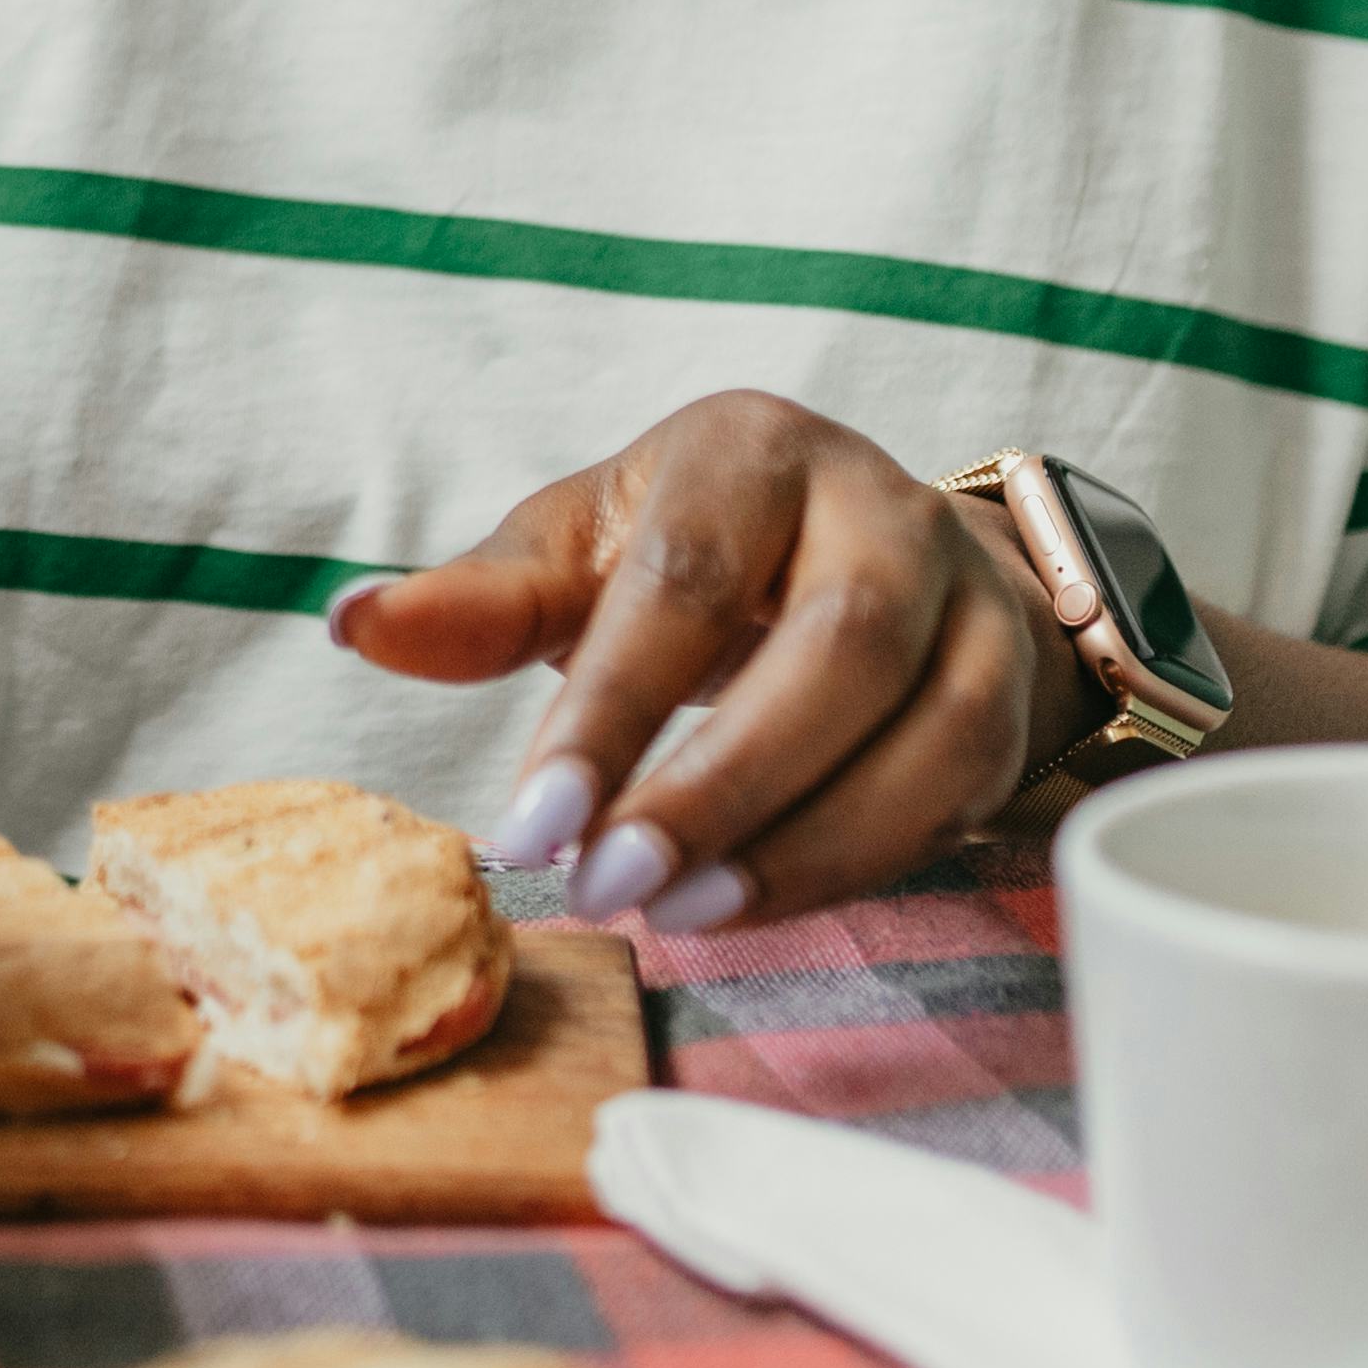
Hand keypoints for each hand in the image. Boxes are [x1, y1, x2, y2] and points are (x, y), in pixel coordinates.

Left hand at [326, 396, 1065, 933]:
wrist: (867, 550)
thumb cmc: (694, 555)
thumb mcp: (578, 553)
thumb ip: (479, 602)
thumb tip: (355, 622)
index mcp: (751, 451)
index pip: (685, 575)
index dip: (609, 707)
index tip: (532, 826)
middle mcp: (878, 504)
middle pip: (836, 644)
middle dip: (718, 784)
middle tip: (610, 888)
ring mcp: (967, 591)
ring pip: (927, 724)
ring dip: (805, 840)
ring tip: (682, 916)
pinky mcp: (1012, 681)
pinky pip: (961, 785)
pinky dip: (862, 860)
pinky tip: (758, 906)